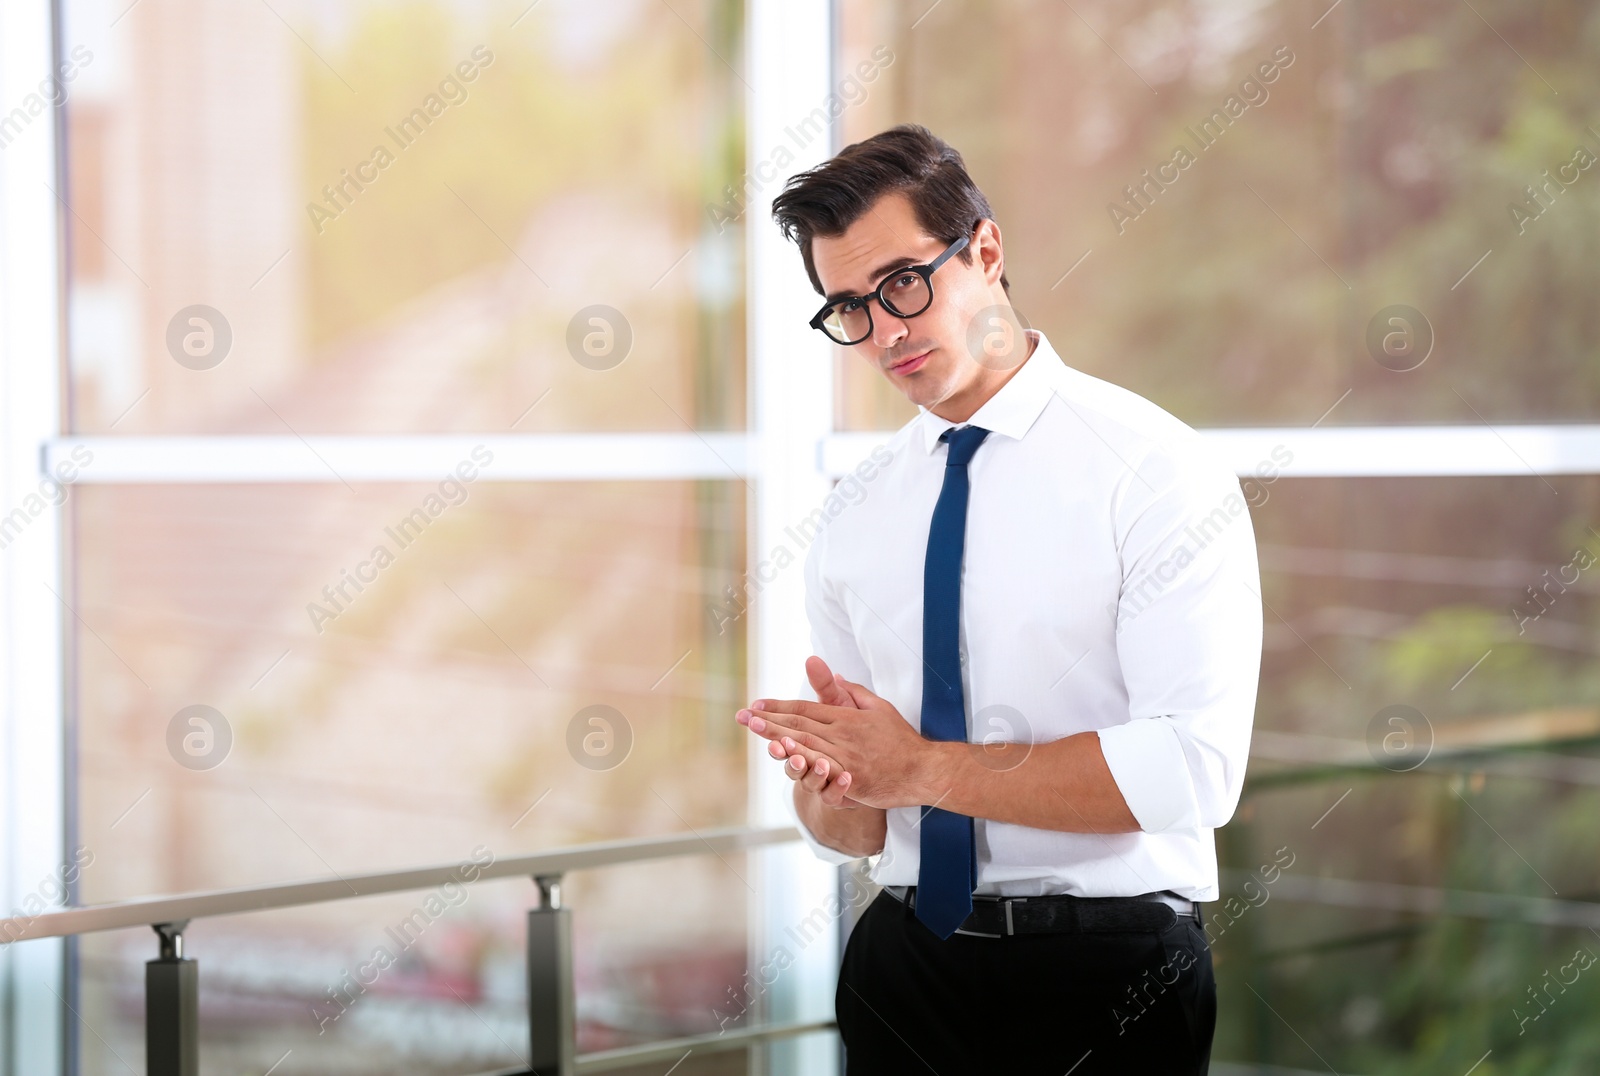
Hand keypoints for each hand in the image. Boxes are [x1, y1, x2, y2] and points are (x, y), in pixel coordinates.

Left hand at [737, 656, 934, 809]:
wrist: (923, 770)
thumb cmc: (900, 739)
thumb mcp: (879, 707)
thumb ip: (853, 692)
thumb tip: (835, 675)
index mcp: (846, 717)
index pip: (805, 708)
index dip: (779, 706)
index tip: (757, 705)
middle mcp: (843, 734)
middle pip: (799, 723)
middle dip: (768, 719)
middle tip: (743, 716)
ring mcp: (846, 757)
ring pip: (805, 743)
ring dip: (776, 736)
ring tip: (755, 729)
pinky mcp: (851, 779)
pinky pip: (822, 769)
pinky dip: (802, 761)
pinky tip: (785, 756)